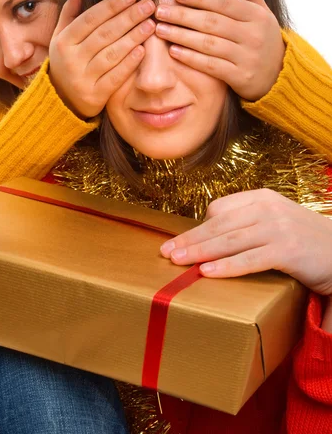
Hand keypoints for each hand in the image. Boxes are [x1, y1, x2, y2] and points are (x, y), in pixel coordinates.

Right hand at [49, 0, 155, 117]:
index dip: (112, 5)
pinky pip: (115, 77)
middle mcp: (71, 59)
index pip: (90, 18)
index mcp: (63, 42)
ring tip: (150, 25)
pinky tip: (143, 50)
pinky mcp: (95, 96)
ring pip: (111, 55)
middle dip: (128, 18)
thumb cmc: (66, 61)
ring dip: (133, 38)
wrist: (59, 100)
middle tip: (148, 6)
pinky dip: (129, 63)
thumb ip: (70, 13)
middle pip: (104, 34)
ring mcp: (82, 79)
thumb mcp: (61, 37)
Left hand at [155, 0, 284, 100]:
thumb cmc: (263, 39)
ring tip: (160, 29)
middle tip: (160, 11)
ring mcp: (247, 57)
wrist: (279, 75)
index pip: (224, 3)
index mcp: (257, 16)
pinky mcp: (240, 77)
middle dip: (183, 16)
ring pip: (209, 44)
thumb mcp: (262, 14)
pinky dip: (191, 58)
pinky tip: (173, 51)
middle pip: (212, 22)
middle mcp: (253, 35)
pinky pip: (211, 66)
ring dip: (181, 36)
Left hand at [160, 188, 331, 296]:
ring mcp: (277, 228)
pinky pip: (249, 259)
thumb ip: (246, 222)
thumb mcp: (274, 221)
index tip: (178, 241)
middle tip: (166, 252)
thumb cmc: (304, 239)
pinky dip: (226, 266)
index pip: (220, 209)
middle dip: (190, 239)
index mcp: (261, 198)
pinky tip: (207, 272)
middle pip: (219, 225)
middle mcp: (267, 208)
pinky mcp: (287, 249)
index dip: (197, 227)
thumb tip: (209, 235)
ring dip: (199, 252)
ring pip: (229, 241)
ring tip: (178, 261)